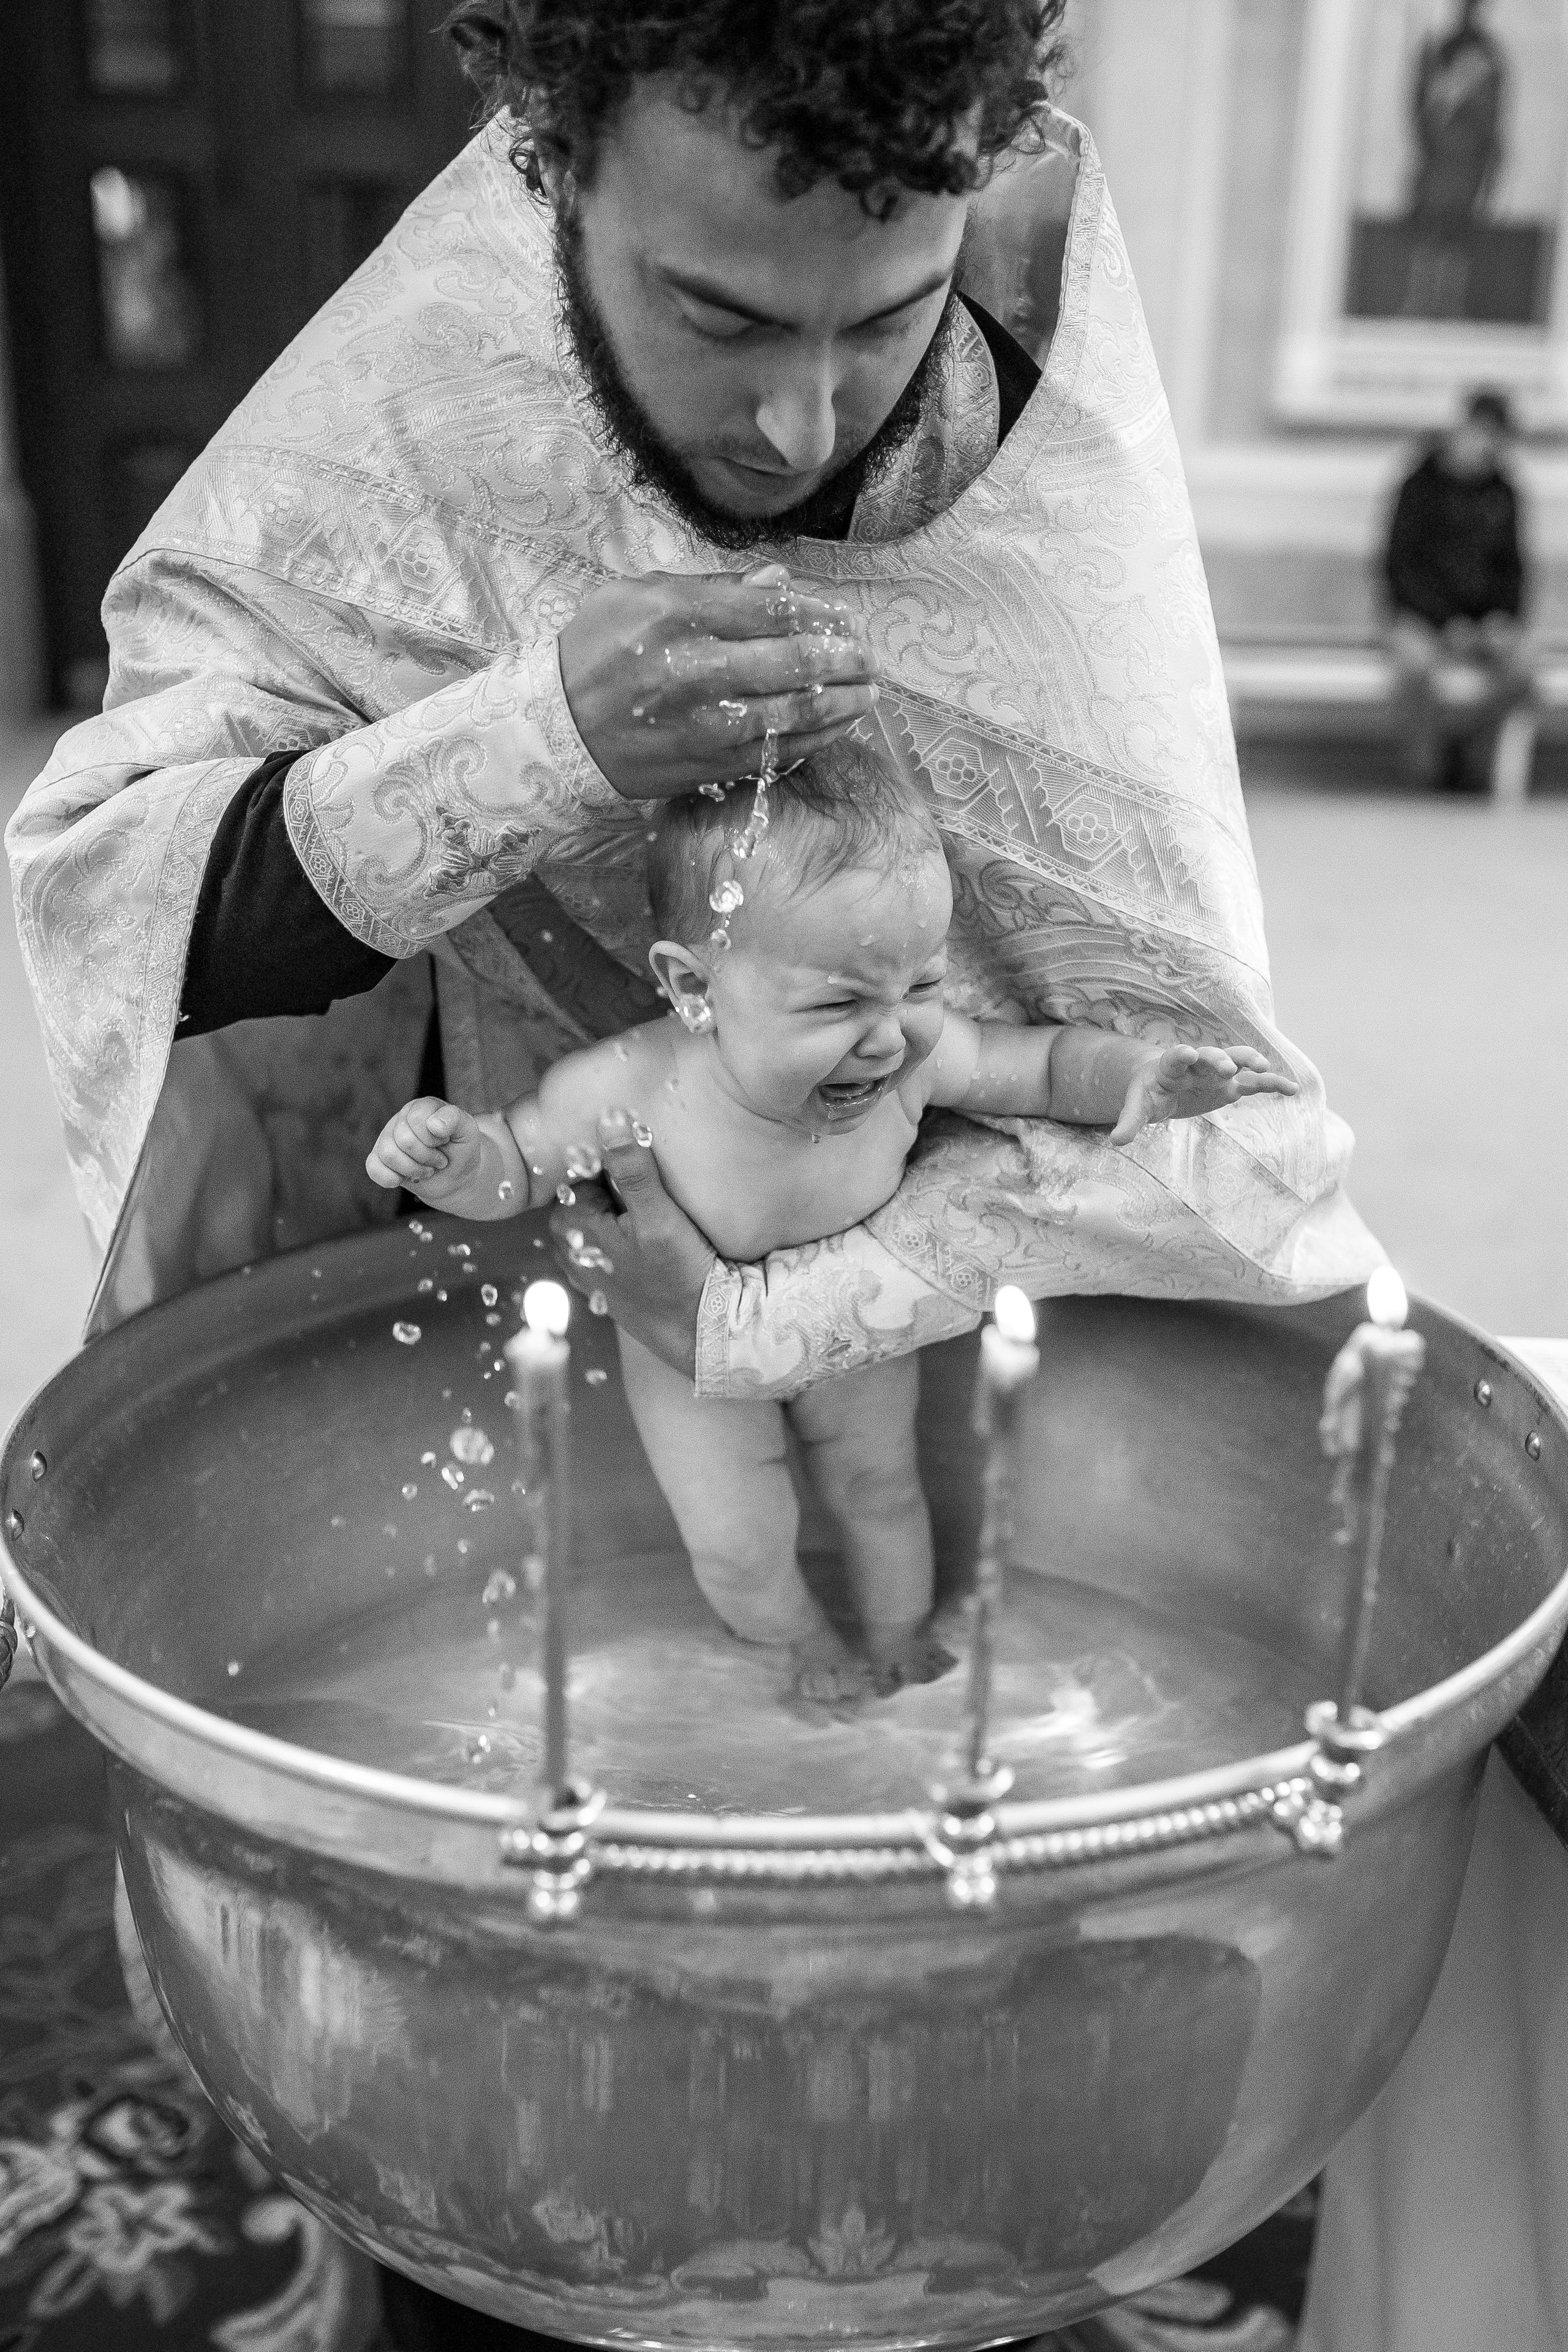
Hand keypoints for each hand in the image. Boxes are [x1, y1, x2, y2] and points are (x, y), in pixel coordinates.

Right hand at [366, 1096, 516, 1213]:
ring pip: (388, 1154)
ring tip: (427, 1170)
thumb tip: (433, 1124)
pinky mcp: (379, 1160)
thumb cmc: (461, 1149)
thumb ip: (454, 1119)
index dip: (434, 1138)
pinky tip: (405, 1179)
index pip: (417, 1119)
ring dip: (414, 1169)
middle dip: (427, 1157)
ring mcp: (387, 1140)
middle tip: (439, 1160)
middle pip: (404, 1140)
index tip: (446, 1141)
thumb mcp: (467, 1131)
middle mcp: (400, 1120)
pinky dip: (391, 1178)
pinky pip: (373, 1168)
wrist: (456, 1175)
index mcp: (420, 1107)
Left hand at [549, 1110, 716, 1375]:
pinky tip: (656, 1237)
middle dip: (616, 1184)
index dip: (611, 1161)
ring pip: (602, 1216)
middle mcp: (568, 1247)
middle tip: (657, 1183)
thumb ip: (632, 1169)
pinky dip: (628, 1232)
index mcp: (569, 1225)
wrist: (699, 1334)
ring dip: (625, 1208)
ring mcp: (586, 1267)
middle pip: (590, 1192)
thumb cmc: (677, 1277)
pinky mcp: (607, 1281)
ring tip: (661, 1206)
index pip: (581, 1169)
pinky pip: (612, 1240)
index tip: (643, 1157)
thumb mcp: (658, 1218)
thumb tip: (610, 1116)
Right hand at [557, 560, 878, 799]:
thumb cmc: (597, 651)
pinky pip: (777, 751)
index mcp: (679, 614)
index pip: (773, 610)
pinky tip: (838, 727)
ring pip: (795, 712)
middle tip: (870, 657)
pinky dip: (816, 739)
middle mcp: (697, 668)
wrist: (556, 727)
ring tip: (869, 694)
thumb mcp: (639, 596)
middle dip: (845, 658)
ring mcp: (705, 722)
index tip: (846, 618)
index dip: (820, 614)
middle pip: (795, 661)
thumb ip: (713, 586)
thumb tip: (778, 583)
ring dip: (843, 703)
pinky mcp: (708, 763)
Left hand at [1109, 1046, 1299, 1146]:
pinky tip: (1292, 1089)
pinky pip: (1254, 1082)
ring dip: (1250, 1062)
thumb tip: (1116, 1141)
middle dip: (1218, 1059)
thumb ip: (1129, 1121)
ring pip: (1237, 1060)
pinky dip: (1272, 1084)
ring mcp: (1217, 1072)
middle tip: (1228, 1067)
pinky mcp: (1230, 1085)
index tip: (1189, 1053)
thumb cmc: (1149, 1092)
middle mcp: (1197, 1064)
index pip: (1175, 1058)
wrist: (1163, 1083)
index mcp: (1170, 1067)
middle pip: (1210, 1056)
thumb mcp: (1138, 1106)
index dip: (1181, 1055)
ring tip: (1265, 1068)